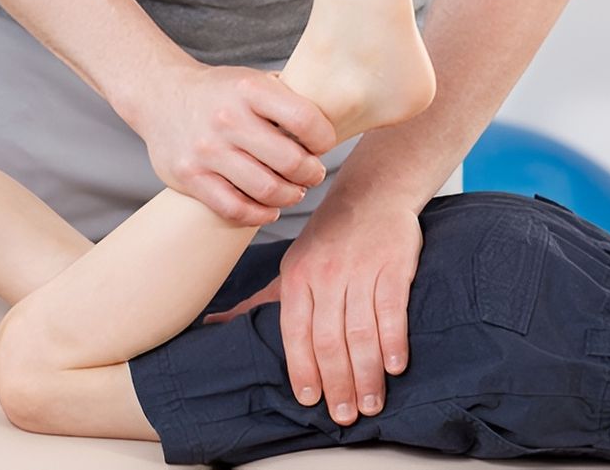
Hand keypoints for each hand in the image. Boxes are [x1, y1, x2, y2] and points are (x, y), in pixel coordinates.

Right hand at [126, 60, 337, 226]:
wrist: (159, 94)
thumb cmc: (220, 92)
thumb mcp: (252, 80)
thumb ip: (286, 99)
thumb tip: (335, 123)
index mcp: (249, 89)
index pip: (306, 120)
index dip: (324, 139)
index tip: (322, 144)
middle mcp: (227, 118)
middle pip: (290, 162)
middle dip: (311, 173)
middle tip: (312, 173)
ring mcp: (206, 150)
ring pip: (266, 190)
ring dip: (289, 196)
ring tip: (293, 190)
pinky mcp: (190, 177)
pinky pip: (235, 209)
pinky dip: (260, 214)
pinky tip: (270, 207)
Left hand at [202, 196, 421, 425]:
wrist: (372, 192)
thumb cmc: (328, 237)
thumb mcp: (290, 265)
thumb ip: (259, 301)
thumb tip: (214, 325)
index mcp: (297, 277)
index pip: (295, 331)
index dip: (301, 368)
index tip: (309, 400)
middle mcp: (326, 275)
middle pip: (328, 338)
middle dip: (337, 382)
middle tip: (345, 417)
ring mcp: (360, 270)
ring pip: (361, 331)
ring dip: (366, 374)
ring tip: (371, 404)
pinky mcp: (393, 266)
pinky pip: (391, 309)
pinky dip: (393, 340)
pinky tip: (395, 367)